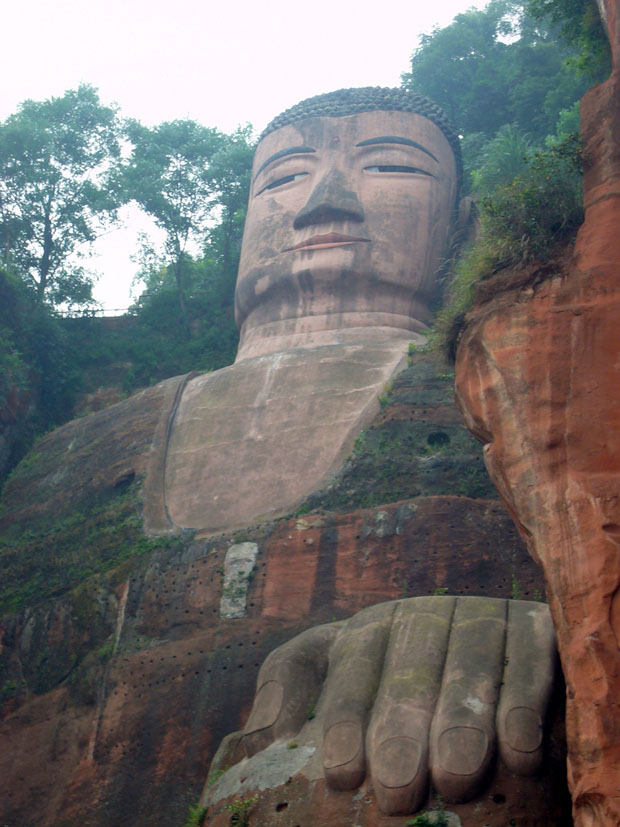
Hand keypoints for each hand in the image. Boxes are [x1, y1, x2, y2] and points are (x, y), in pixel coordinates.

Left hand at [241, 596, 555, 814]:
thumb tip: (260, 729)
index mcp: (374, 626)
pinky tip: (517, 753)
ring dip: (462, 721)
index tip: (342, 774)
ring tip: (453, 779)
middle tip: (397, 791)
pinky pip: (531, 658)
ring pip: (470, 662)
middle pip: (410, 664)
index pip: (353, 664)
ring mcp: (482, 616)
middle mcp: (426, 615)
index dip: (346, 717)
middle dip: (402, 727)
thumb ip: (295, 686)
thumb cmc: (399, 683)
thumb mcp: (339, 675)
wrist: (489, 655)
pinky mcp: (534, 626)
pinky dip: (523, 703)